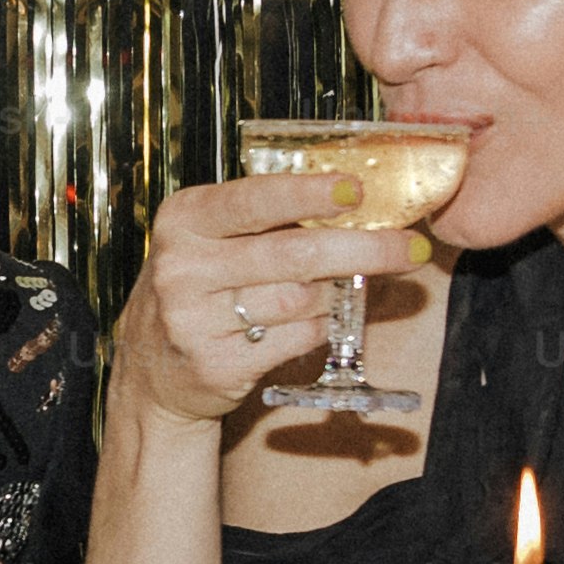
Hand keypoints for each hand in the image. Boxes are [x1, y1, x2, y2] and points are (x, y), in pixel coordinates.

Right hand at [110, 173, 432, 427]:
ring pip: (300, 301)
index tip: (357, 191)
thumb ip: (267, 221)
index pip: (255, 199)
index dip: (309, 195)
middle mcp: (184, 267)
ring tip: (341, 288)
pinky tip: (318, 321)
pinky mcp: (217, 365)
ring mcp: (195, 319)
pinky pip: (296, 340)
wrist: (154, 372)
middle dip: (362, 249)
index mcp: (185, 220)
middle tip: (409, 247)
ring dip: (335, 295)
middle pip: (293, 254)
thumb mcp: (212, 241)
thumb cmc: (200, 292)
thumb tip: (357, 207)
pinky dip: (320, 329)